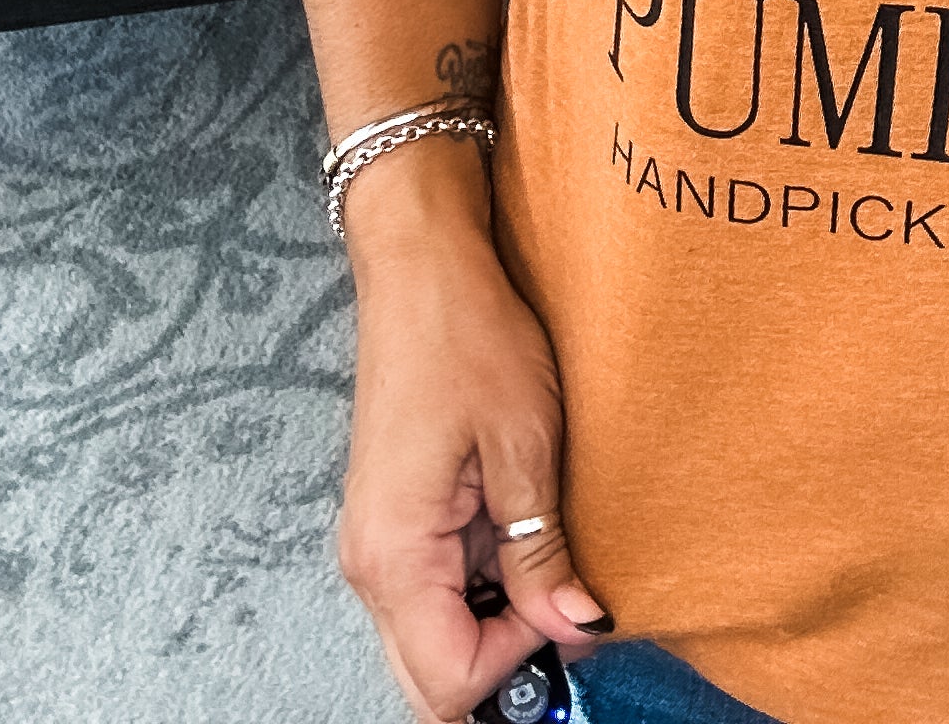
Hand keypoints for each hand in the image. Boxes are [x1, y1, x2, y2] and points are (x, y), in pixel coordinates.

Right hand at [336, 143, 615, 722]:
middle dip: (502, 663)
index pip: (449, 682)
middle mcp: (371, 566)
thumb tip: (578, 630)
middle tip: (562, 599)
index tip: (571, 609)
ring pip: (431, 639)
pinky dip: (479, 589)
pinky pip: (432, 593)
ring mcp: (378, 544)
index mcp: (395, 556)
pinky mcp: (393, 521)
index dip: (520, 665)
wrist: (422, 267)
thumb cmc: (469, 335)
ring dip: (494, 624)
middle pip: (430, 678)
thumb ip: (542, 553)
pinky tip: (517, 532)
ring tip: (545, 553)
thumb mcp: (526, 446)